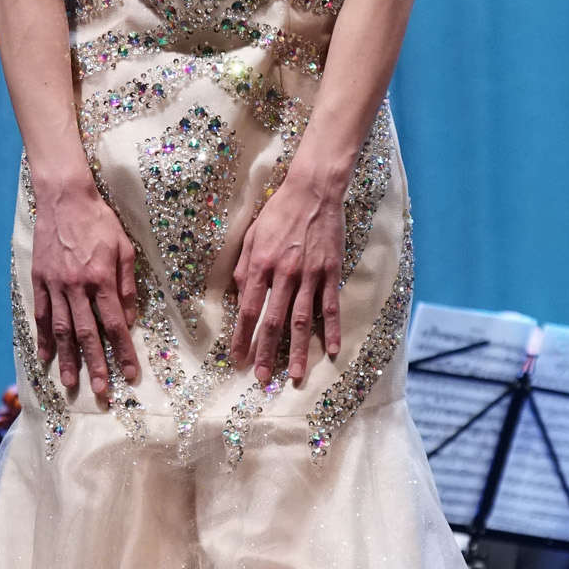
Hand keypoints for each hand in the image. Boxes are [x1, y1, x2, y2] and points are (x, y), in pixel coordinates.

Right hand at [30, 176, 138, 401]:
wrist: (64, 198)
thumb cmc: (100, 221)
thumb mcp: (124, 248)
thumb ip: (127, 284)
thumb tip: (128, 318)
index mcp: (101, 279)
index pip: (115, 324)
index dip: (124, 351)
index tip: (132, 374)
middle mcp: (77, 287)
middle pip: (87, 334)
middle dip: (96, 365)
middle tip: (101, 390)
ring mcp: (55, 285)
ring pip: (61, 330)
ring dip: (68, 359)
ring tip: (72, 383)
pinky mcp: (39, 280)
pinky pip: (41, 315)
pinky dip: (43, 338)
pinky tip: (45, 357)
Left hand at [231, 166, 343, 387]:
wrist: (313, 191)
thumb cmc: (278, 212)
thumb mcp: (251, 236)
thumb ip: (244, 268)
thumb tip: (240, 298)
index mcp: (260, 264)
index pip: (248, 309)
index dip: (242, 336)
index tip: (237, 358)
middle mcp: (284, 273)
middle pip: (273, 321)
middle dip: (266, 352)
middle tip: (261, 377)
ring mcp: (310, 274)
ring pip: (302, 320)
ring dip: (297, 350)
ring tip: (294, 374)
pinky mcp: (330, 272)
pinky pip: (330, 306)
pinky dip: (331, 329)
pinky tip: (330, 349)